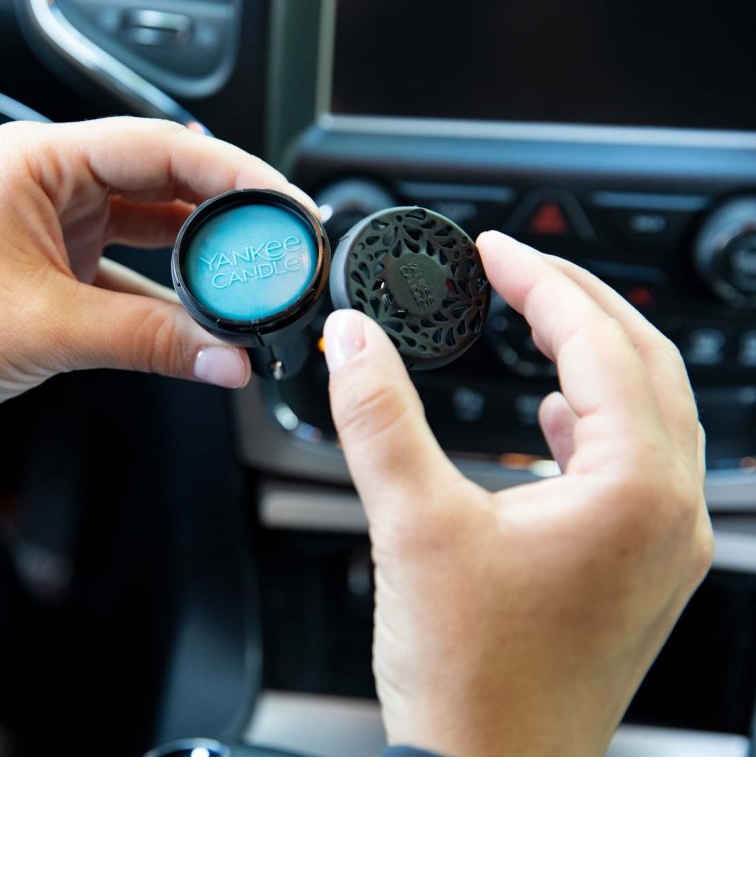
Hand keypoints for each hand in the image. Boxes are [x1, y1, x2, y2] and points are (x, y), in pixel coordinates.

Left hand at [0, 117, 305, 453]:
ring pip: (153, 231)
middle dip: (227, 218)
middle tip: (280, 249)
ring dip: (201, 261)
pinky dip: (170, 299)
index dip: (234, 174)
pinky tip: (204, 321)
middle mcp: (52, 183)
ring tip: (252, 284)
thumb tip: (226, 356)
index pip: (161, 147)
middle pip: (166, 185)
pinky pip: (134, 274)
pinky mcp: (59, 270)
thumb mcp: (46, 328)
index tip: (284, 205)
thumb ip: (149, 340)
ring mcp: (57, 227)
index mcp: (39, 160)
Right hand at [323, 231, 712, 755]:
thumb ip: (379, 415)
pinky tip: (553, 418)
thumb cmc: (471, 678)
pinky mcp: (637, 570)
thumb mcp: (410, 524)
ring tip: (538, 320)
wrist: (489, 774)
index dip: (542, 282)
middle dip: (579, 303)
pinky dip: (595, 419)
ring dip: (594, 355)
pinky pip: (635, 463)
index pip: (599, 344)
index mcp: (635, 490)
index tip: (495, 251)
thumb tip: (355, 340)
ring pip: (649, 411)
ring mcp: (661, 545)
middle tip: (518, 268)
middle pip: (644, 364)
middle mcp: (669, 513)